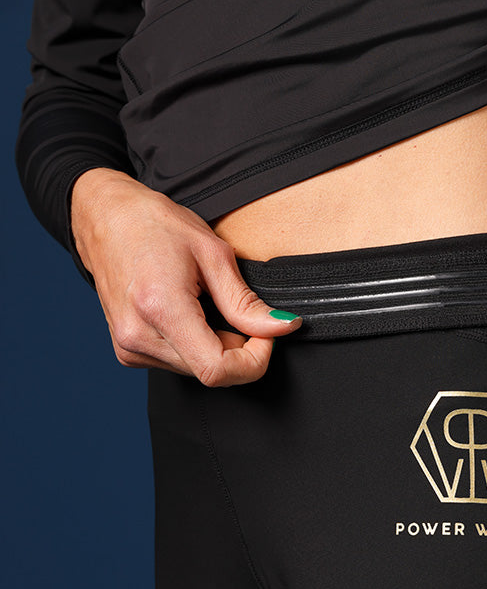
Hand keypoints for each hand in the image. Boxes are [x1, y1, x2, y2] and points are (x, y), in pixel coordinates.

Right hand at [70, 168, 301, 385]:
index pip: (218, 370)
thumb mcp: (212, 253)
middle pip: (210, 372)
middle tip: (236, 310)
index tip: (265, 336)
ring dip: (215, 346)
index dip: (253, 361)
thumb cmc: (154, 224)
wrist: (103, 217)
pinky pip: (178, 362)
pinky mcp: (127, 351)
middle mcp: (138, 336)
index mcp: (160, 308)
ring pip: (196, 370)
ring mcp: (129, 347)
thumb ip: (246, 301)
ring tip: (203, 304)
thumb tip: (282, 327)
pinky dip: (195, 345)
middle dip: (237, 349)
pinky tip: (186, 313)